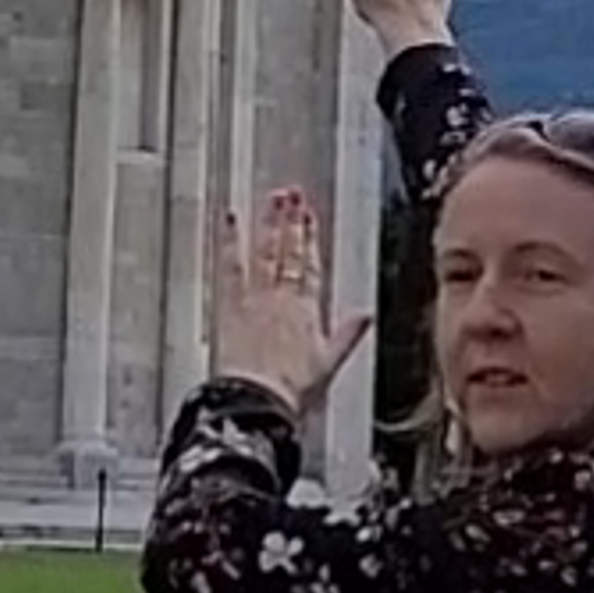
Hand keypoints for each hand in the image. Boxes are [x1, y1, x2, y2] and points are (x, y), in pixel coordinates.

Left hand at [210, 186, 372, 420]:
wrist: (259, 399)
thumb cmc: (293, 389)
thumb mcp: (331, 363)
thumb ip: (347, 334)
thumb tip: (365, 315)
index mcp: (309, 309)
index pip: (311, 265)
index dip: (311, 237)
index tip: (310, 215)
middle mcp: (283, 297)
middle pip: (290, 251)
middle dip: (292, 221)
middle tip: (292, 193)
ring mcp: (256, 298)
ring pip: (267, 251)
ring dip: (270, 222)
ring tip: (273, 197)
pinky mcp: (232, 304)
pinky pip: (232, 265)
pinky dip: (230, 241)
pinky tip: (228, 220)